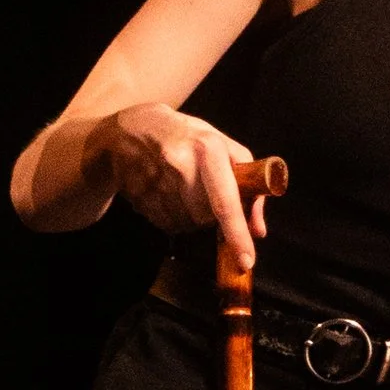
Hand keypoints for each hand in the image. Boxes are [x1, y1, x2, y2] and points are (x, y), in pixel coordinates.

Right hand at [100, 106, 268, 269]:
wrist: (131, 128)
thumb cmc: (186, 136)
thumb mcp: (221, 145)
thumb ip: (248, 184)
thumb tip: (258, 231)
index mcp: (207, 148)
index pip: (225, 201)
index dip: (237, 233)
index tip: (247, 261)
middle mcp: (180, 165)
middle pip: (205, 218)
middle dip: (210, 214)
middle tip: (203, 191)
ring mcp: (155, 181)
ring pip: (186, 224)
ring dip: (191, 217)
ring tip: (182, 188)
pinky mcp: (138, 195)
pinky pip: (166, 224)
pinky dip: (172, 217)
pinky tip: (166, 193)